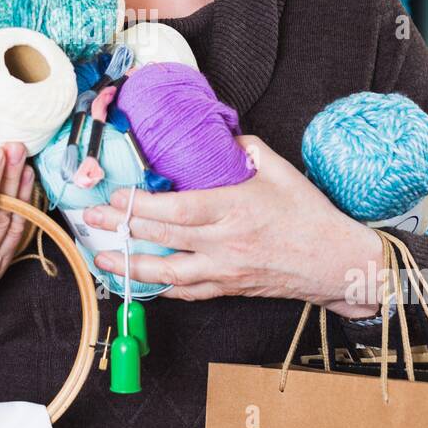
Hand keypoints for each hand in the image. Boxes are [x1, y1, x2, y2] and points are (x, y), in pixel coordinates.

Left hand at [84, 135, 383, 315]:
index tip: (116, 195)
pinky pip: (187, 292)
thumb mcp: (280, 170)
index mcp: (234, 209)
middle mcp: (224, 243)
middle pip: (162, 237)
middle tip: (91, 219)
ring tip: (102, 257)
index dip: (141, 204)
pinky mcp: (229, 288)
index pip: (177, 209)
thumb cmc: (309, 215)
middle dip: (121, 227)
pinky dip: (160, 288)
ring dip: (130, 266)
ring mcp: (224, 270)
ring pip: (167, 272)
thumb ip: (245, 149)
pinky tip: (140, 282)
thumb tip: (218, 135)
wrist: (335, 262)